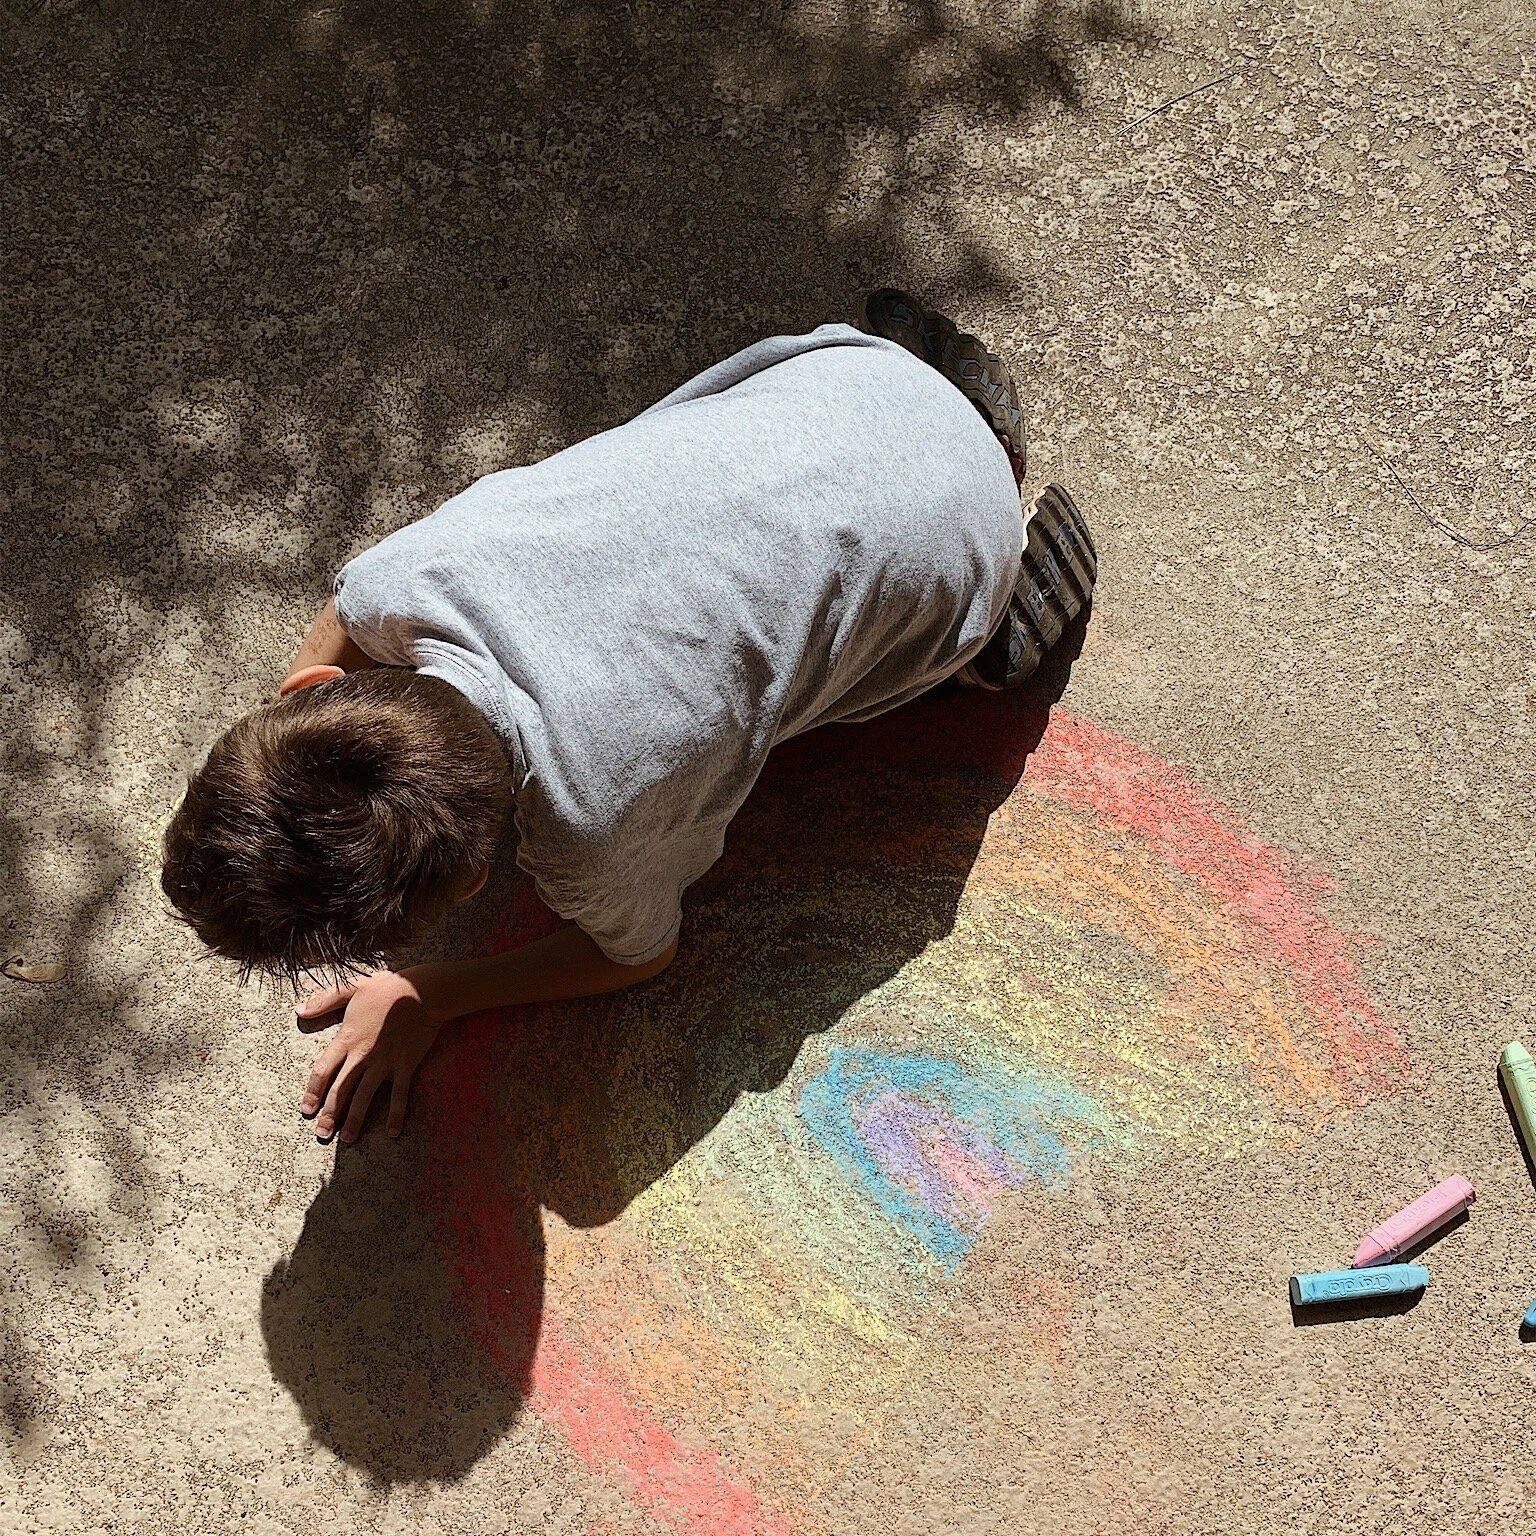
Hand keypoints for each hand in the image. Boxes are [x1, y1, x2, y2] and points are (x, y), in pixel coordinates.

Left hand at [295, 969, 443, 1143]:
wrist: (422, 991)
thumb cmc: (387, 987)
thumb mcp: (351, 987)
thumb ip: (324, 1000)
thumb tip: (299, 1010)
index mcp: (347, 1038)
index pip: (323, 1070)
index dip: (312, 1092)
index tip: (305, 1109)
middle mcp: (362, 1055)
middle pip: (341, 1090)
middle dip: (329, 1115)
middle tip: (321, 1134)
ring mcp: (384, 1063)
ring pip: (365, 1097)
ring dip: (355, 1120)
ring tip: (348, 1141)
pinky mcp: (405, 1066)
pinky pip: (400, 1095)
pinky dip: (396, 1114)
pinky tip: (393, 1132)